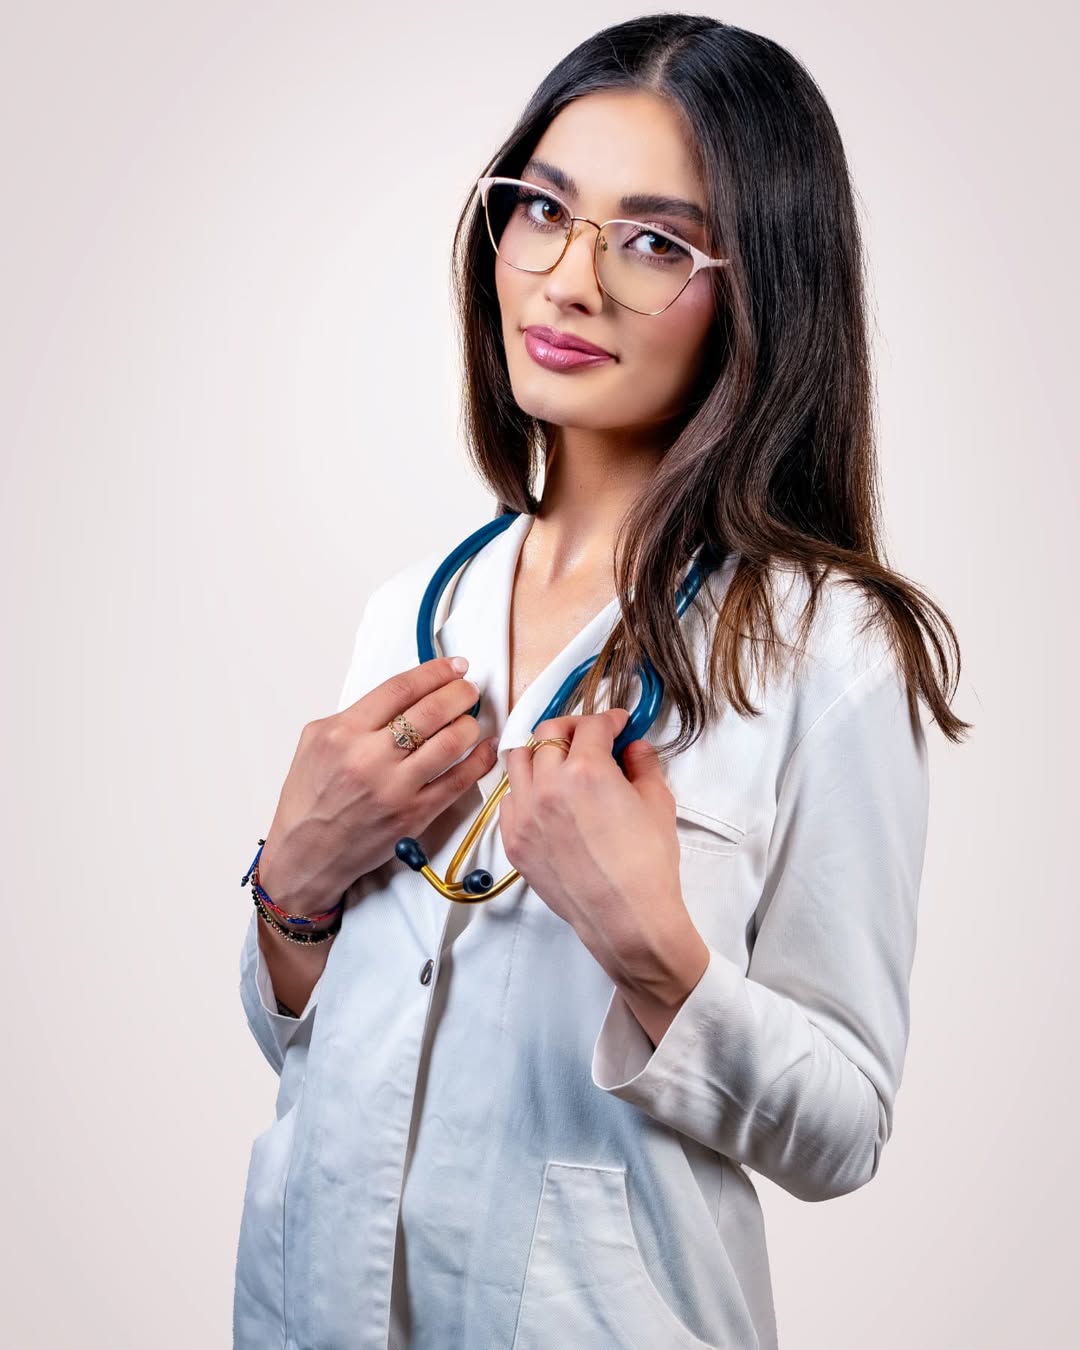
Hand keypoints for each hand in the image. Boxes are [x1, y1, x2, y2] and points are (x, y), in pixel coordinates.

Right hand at [259, 656, 496, 915]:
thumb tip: (402, 696)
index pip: (401, 689)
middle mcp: (370, 758)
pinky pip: (457, 782)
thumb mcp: (315, 741)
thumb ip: (356, 715)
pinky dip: (478, 761)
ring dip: (470, 724)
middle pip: (431, 711)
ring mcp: (395, 788)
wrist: (306, 852)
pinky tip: (486, 747)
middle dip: (460, 693)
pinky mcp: (413, 816)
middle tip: (469, 689)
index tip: (453, 666)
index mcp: (343, 733)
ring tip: (473, 717)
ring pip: (450, 743)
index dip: (434, 672)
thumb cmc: (309, 797)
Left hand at [498, 707, 695, 982]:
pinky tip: (546, 797)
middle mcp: (548, 785)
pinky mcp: (513, 839)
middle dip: (573, 728)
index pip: (592, 725)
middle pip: (549, 733)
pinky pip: (509, 798)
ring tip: (560, 761)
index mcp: (587, 770)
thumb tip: (633, 747)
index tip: (618, 724)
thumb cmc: (647, 864)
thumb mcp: (658, 804)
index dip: (609, 719)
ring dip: (541, 752)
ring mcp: (524, 813)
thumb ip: (643, 765)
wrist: (625, 918)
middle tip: (590, 737)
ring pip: (519, 760)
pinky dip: (525, 788)